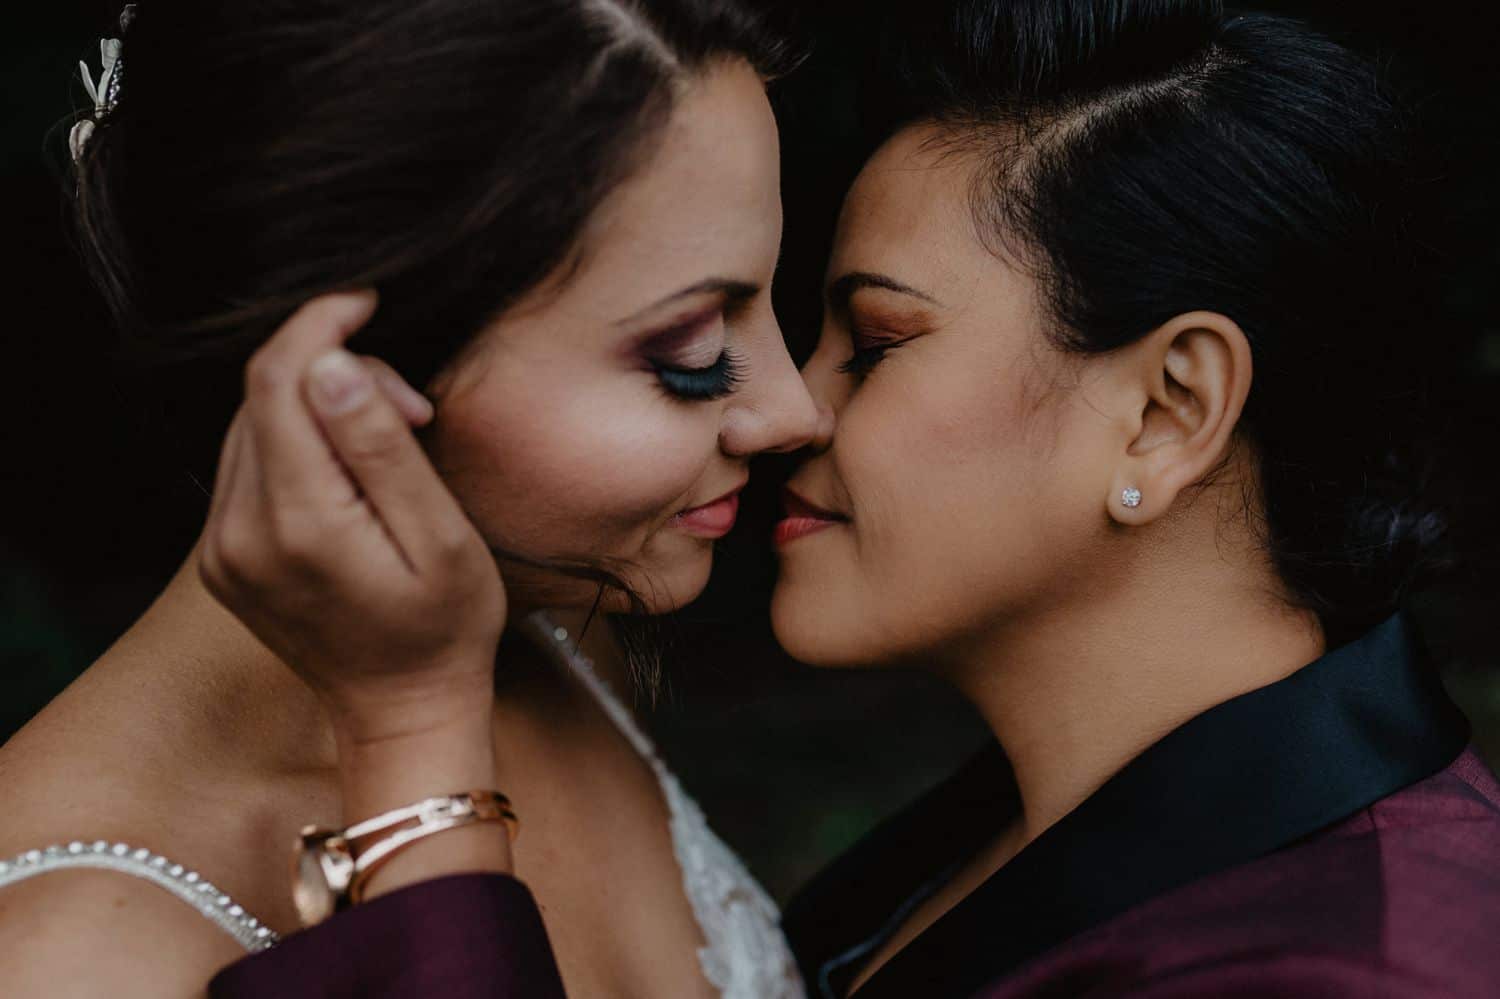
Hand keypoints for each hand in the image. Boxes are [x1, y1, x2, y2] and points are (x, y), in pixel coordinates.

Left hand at [198, 291, 506, 746]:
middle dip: (332, 372)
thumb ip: (379, 448)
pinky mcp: (222, 561)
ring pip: (251, 427)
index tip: (365, 304)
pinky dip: (295, 446)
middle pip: (264, 396)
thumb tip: (330, 365)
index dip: (318, 325)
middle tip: (409, 411)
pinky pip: (247, 469)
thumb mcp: (439, 536)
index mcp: (297, 523)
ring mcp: (221, 551)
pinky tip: (347, 474)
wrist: (404, 712)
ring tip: (389, 441)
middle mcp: (239, 535)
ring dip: (314, 407)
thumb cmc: (444, 628)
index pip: (279, 380)